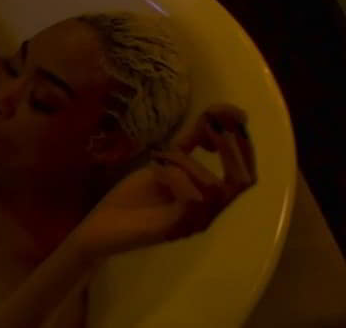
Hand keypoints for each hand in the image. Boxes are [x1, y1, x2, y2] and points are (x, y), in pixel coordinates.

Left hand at [70, 105, 256, 259]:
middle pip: (242, 182)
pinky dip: (174, 175)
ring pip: (211, 186)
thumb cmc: (131, 198)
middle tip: (209, 127)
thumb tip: (212, 118)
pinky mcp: (175, 228)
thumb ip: (187, 145)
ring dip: (185, 161)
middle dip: (231, 148)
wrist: (100, 227)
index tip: (237, 116)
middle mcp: (207, 213)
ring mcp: (193, 222)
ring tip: (160, 157)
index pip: (245, 174)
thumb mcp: (164, 164)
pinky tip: (155, 170)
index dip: (245, 144)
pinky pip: (191, 198)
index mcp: (207, 198)